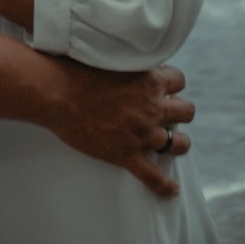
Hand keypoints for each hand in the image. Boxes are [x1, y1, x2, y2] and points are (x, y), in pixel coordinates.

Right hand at [51, 61, 193, 197]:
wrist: (58, 93)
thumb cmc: (78, 68)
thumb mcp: (111, 54)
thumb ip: (128, 58)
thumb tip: (131, 56)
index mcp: (150, 80)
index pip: (178, 80)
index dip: (172, 82)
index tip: (164, 85)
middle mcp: (152, 108)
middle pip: (186, 111)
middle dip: (181, 110)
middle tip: (171, 112)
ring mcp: (141, 134)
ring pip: (177, 144)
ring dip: (180, 142)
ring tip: (178, 143)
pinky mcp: (126, 155)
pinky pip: (152, 176)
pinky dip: (164, 185)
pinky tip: (172, 189)